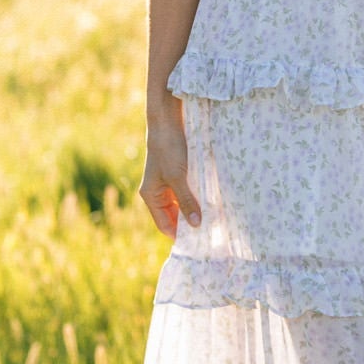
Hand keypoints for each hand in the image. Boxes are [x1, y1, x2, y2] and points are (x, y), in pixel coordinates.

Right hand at [139, 106, 200, 236]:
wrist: (168, 120)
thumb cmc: (168, 148)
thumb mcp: (178, 177)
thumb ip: (186, 201)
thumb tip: (196, 225)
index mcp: (151, 196)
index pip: (165, 224)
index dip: (179, 235)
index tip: (198, 242)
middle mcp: (157, 192)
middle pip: (173, 216)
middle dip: (189, 223)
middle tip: (210, 232)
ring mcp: (167, 183)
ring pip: (181, 204)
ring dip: (195, 209)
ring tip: (212, 218)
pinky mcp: (177, 173)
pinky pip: (187, 191)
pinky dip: (196, 197)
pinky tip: (210, 200)